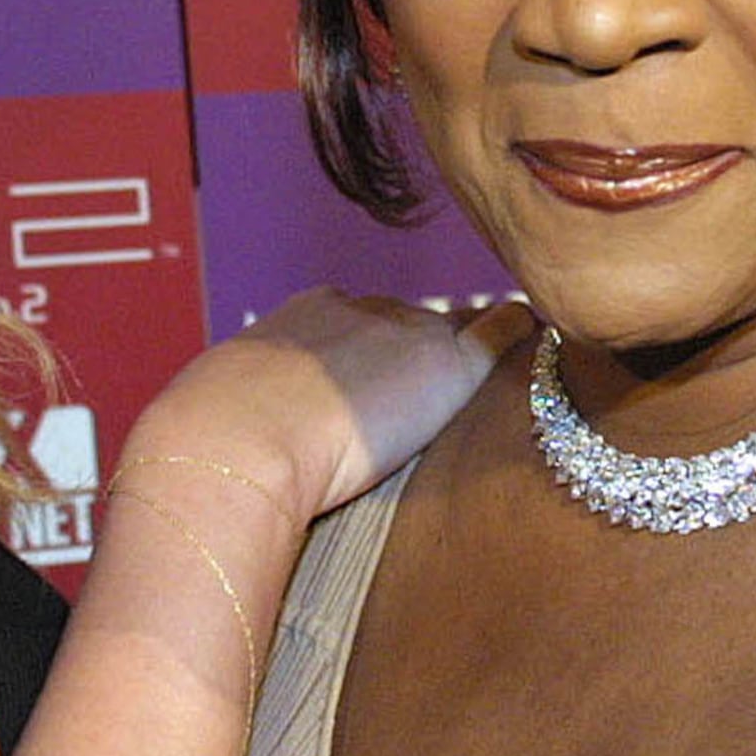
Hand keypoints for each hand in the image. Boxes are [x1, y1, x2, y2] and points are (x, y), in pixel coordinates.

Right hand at [127, 293, 524, 524]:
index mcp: (304, 313)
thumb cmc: (212, 445)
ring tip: (487, 401)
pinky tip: (544, 350)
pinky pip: (502, 332)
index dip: (376, 364)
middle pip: (411, 326)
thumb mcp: (221, 409)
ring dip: (465, 368)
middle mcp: (361, 307)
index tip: (380, 399)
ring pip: (455, 337)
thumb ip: (249, 413)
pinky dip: (522, 338)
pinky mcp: (447, 362)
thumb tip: (224, 448)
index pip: (361, 325)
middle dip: (421, 362)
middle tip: (427, 412)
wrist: (236, 443)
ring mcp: (407, 329)